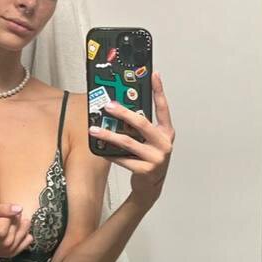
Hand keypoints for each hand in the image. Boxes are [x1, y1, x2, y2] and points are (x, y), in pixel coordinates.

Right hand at [0, 204, 33, 259]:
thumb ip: (0, 209)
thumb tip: (19, 208)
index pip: (13, 214)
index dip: (4, 212)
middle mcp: (7, 243)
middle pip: (19, 222)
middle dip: (11, 218)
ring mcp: (10, 249)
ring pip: (25, 229)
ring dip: (17, 225)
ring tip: (3, 225)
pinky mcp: (12, 253)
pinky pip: (27, 239)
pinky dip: (22, 233)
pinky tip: (11, 232)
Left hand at [88, 72, 174, 209]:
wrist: (151, 186)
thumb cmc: (149, 158)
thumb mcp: (150, 141)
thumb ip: (141, 128)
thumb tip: (119, 109)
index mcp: (167, 133)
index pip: (163, 108)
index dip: (159, 91)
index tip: (154, 75)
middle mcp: (164, 144)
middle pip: (142, 123)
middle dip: (123, 113)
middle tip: (108, 106)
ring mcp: (156, 158)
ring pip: (128, 142)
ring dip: (109, 135)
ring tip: (94, 130)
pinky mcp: (145, 170)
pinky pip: (123, 159)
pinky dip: (110, 153)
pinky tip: (100, 149)